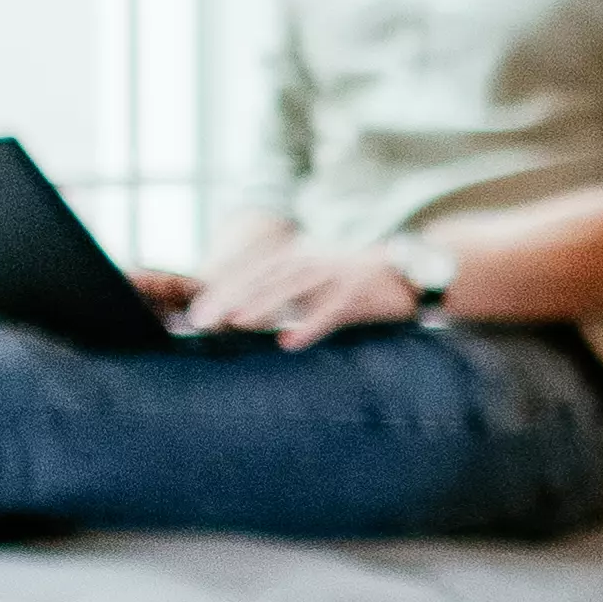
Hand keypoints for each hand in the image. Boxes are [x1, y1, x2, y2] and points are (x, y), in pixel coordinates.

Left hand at [178, 223, 421, 344]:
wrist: (406, 272)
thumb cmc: (353, 283)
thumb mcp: (314, 281)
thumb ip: (282, 294)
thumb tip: (240, 316)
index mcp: (297, 259)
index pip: (252, 273)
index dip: (223, 290)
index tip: (196, 312)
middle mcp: (311, 263)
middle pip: (264, 278)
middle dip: (231, 298)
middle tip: (203, 321)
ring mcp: (334, 277)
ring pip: (292, 289)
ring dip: (263, 305)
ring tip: (237, 323)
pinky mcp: (356, 296)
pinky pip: (329, 313)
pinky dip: (309, 326)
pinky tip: (289, 342)